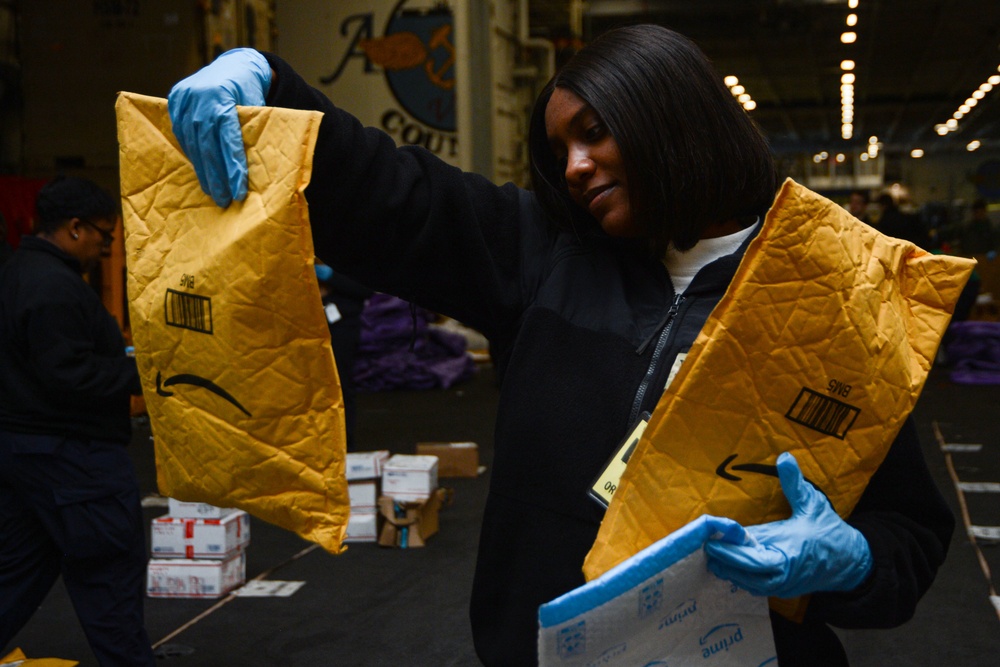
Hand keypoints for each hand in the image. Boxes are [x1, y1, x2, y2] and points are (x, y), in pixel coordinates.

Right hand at [168, 48, 271, 206]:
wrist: (234, 65)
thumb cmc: (250, 91)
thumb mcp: (257, 107)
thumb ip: (252, 131)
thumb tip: (257, 171)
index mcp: (222, 96)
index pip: (227, 137)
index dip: (232, 165)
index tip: (238, 189)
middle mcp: (199, 97)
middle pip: (207, 144)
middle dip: (217, 175)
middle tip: (225, 199)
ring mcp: (184, 98)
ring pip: (192, 142)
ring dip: (203, 170)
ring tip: (213, 191)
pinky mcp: (175, 101)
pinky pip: (182, 134)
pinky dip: (193, 155)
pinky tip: (202, 172)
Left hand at [704, 452, 872, 597]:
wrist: (851, 562)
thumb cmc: (829, 532)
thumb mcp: (813, 504)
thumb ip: (795, 483)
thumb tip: (784, 456)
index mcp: (788, 554)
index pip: (751, 557)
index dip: (729, 551)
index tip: (711, 540)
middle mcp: (782, 574)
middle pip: (744, 573)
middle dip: (723, 560)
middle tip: (704, 547)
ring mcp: (782, 586)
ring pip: (746, 583)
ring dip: (728, 570)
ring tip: (710, 556)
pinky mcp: (782, 591)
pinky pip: (755, 587)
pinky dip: (740, 578)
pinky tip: (727, 565)